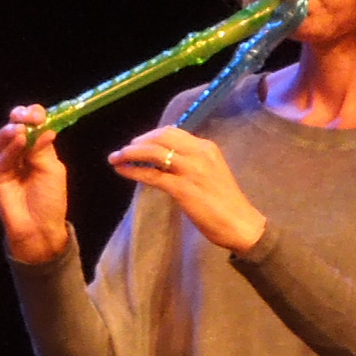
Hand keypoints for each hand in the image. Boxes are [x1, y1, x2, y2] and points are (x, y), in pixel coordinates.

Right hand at [0, 108, 73, 263]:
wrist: (39, 228)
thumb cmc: (50, 200)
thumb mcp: (52, 170)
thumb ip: (44, 149)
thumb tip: (45, 127)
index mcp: (37, 150)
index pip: (33, 126)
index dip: (34, 117)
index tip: (39, 113)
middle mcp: (21, 153)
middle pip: (15, 128)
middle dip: (20, 118)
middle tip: (27, 116)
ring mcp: (7, 164)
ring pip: (4, 140)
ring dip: (11, 130)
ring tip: (20, 128)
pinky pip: (1, 158)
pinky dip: (10, 148)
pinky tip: (18, 140)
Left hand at [109, 128, 265, 252]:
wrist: (240, 223)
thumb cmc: (225, 202)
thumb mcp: (211, 172)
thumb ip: (192, 162)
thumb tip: (166, 160)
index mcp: (206, 147)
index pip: (173, 132)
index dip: (151, 135)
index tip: (138, 142)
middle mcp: (199, 153)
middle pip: (160, 137)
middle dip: (138, 141)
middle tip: (124, 150)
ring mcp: (190, 170)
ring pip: (153, 152)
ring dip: (130, 153)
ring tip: (115, 158)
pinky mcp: (182, 188)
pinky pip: (152, 174)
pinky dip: (133, 170)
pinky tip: (122, 171)